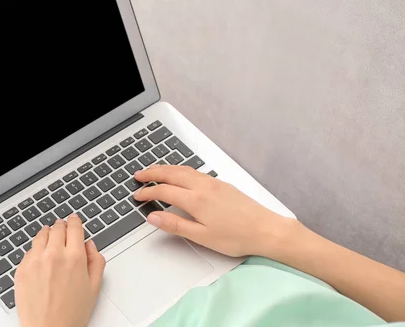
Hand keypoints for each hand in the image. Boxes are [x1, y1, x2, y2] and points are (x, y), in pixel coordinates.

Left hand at [15, 214, 105, 326]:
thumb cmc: (71, 314)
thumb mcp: (94, 287)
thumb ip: (96, 261)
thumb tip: (89, 245)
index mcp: (74, 258)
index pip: (74, 227)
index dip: (75, 221)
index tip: (74, 220)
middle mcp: (53, 255)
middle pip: (57, 228)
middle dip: (62, 226)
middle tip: (63, 228)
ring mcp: (35, 261)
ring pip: (41, 235)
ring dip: (47, 233)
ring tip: (50, 237)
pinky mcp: (21, 269)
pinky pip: (29, 251)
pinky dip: (36, 249)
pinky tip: (40, 256)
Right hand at [133, 165, 294, 257]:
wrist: (266, 230)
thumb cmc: (236, 237)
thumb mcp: (201, 236)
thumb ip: (175, 225)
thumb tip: (153, 217)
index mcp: (196, 200)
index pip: (164, 191)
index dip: (148, 192)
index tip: (137, 195)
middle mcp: (203, 186)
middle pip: (171, 173)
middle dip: (152, 172)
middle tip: (138, 175)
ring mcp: (213, 183)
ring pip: (183, 169)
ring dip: (165, 168)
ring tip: (154, 171)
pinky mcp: (221, 184)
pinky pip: (194, 171)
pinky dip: (179, 169)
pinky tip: (179, 174)